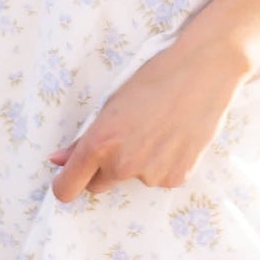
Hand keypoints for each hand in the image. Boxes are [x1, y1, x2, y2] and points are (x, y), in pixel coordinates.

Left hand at [48, 30, 254, 204]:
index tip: (68, 179)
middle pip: (98, 185)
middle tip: (123, 139)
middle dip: (102, 170)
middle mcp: (122, 165)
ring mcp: (150, 175)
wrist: (202, 71)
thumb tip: (57, 160)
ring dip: (138, 163)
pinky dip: (163, 163)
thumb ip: (83, 140)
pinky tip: (174, 136)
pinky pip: (159, 176)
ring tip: (157, 129)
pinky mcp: (176, 177)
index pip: (67, 188)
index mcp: (99, 144)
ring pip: (133, 178)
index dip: (65, 184)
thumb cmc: (152, 79)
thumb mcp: (110, 105)